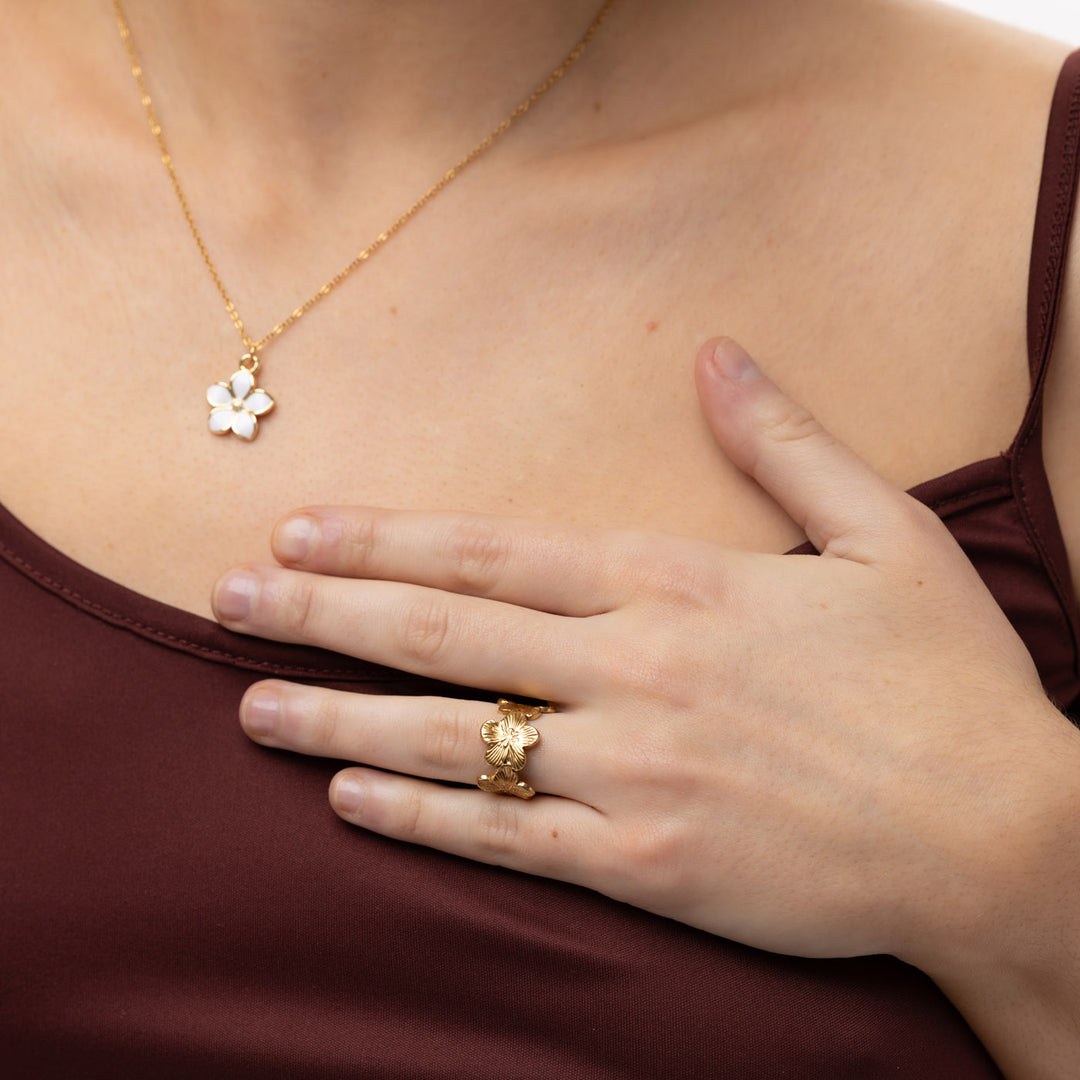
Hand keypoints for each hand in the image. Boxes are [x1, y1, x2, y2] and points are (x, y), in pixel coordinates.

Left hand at [211, 337, 1079, 975]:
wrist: (1000, 836)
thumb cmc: (945, 684)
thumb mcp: (887, 536)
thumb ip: (787, 442)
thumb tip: (720, 355)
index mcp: (678, 586)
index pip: (493, 555)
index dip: (384, 542)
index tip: (298, 531)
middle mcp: (635, 673)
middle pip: (442, 636)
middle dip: (319, 615)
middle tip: (221, 601)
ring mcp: (632, 775)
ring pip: (450, 740)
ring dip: (337, 718)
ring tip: (249, 705)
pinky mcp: (645, 865)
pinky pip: (504, 838)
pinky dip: (418, 817)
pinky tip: (349, 798)